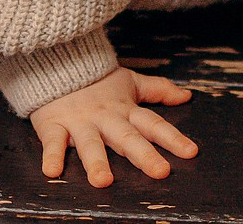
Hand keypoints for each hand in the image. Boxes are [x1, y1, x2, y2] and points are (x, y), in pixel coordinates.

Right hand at [30, 66, 195, 186]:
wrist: (56, 62)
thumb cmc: (95, 78)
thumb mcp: (130, 81)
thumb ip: (158, 89)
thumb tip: (186, 96)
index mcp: (124, 109)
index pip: (153, 124)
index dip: (172, 138)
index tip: (191, 152)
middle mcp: (105, 118)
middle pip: (127, 137)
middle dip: (144, 155)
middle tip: (161, 172)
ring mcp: (79, 122)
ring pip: (90, 144)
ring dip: (97, 162)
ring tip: (103, 181)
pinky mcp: (53, 125)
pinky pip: (53, 142)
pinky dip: (52, 156)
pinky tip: (52, 172)